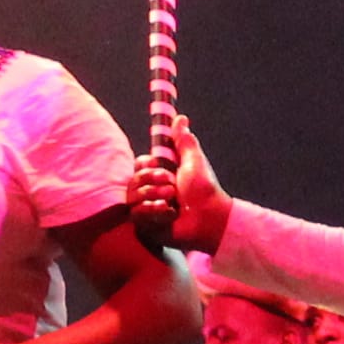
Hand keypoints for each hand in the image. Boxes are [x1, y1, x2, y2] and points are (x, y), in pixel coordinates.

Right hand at [129, 127, 230, 251]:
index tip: (160, 163)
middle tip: (172, 184)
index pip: (139, 165)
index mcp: (160, 175)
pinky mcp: (146, 226)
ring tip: (172, 200)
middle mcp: (151, 191)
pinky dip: (155, 211)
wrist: (210, 217)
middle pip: (134, 179)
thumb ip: (183, 140)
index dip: (147, 164)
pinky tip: (169, 214)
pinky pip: (137, 214)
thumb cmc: (204, 189)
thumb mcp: (193, 161)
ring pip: (133, 196)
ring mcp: (147, 209)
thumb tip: (180, 117)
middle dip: (153, 180)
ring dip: (155, 195)